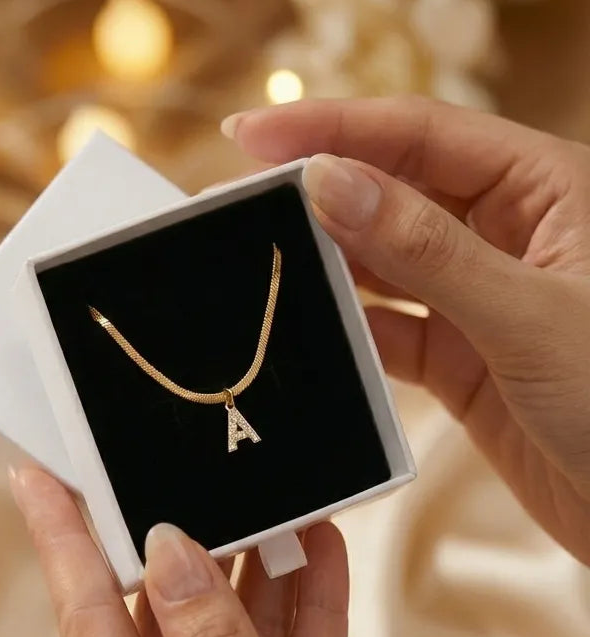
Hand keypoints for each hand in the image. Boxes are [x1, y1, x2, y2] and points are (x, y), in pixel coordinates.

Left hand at [11, 468, 348, 636]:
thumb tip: (172, 553)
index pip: (87, 617)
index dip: (62, 540)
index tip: (38, 475)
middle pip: (168, 613)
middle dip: (191, 540)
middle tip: (198, 472)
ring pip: (239, 632)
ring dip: (264, 566)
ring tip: (277, 500)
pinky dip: (312, 608)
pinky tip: (323, 551)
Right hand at [223, 97, 589, 563]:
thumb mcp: (529, 314)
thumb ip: (426, 250)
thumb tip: (329, 184)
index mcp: (545, 190)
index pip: (421, 135)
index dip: (332, 127)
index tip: (252, 137)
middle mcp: (507, 236)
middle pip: (393, 194)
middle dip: (318, 194)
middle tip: (241, 202)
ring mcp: (478, 300)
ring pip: (385, 264)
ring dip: (326, 263)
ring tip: (261, 261)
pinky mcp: (460, 359)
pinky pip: (388, 330)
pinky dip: (348, 331)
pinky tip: (307, 329)